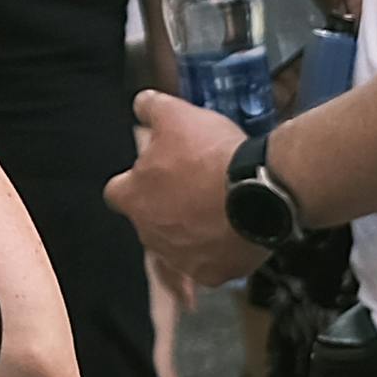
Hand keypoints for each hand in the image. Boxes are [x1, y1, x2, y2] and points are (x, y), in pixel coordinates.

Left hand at [113, 86, 254, 293]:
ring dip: (190, 230)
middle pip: (149, 219)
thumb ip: (151, 108)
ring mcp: (179, 258)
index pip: (116, 192)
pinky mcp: (210, 274)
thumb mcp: (177, 115)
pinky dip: (216, 252)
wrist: (260, 191)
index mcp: (133, 197)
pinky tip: (232, 232)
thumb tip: (140, 103)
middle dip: (165, 206)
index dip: (133, 181)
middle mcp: (149, 233)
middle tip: (195, 187)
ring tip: (217, 209)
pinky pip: (207, 264)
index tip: (155, 172)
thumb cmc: (211, 154)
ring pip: (177, 245)